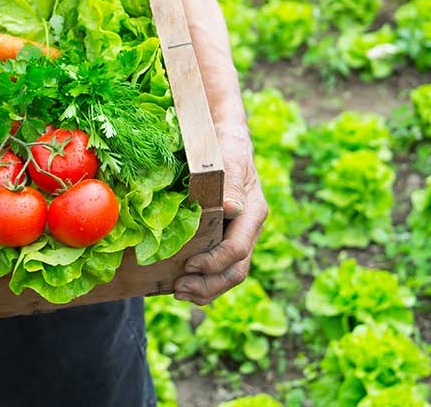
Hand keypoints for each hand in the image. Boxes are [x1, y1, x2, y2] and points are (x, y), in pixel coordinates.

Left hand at [173, 130, 266, 304]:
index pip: (238, 250)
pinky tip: (177, 283)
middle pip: (235, 271)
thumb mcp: (229, 158)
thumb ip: (232, 183)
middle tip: (179, 289)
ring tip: (178, 292)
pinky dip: (200, 280)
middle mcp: (246, 229)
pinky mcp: (221, 237)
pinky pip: (216, 267)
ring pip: (227, 274)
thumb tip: (232, 209)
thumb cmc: (224, 146)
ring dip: (204, 289)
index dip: (214, 263)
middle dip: (208, 285)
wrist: (221, 138)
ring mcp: (235, 235)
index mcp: (253, 213)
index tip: (188, 265)